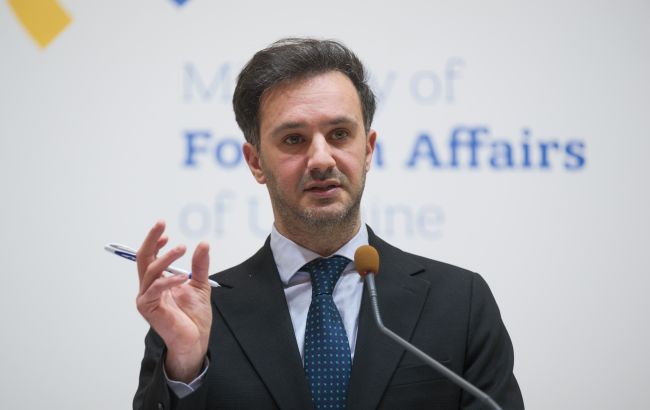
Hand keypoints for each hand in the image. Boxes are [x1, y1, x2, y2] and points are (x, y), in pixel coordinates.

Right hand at [135, 220, 211, 382]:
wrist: (195, 339)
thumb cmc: (195, 316)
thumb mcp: (200, 284)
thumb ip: (199, 265)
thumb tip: (203, 244)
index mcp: (159, 281)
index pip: (151, 257)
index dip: (156, 242)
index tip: (165, 230)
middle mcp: (149, 288)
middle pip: (144, 258)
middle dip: (151, 239)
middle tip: (161, 225)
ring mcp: (146, 298)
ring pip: (151, 270)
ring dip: (166, 257)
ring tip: (182, 248)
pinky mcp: (148, 308)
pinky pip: (156, 289)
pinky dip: (169, 280)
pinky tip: (183, 276)